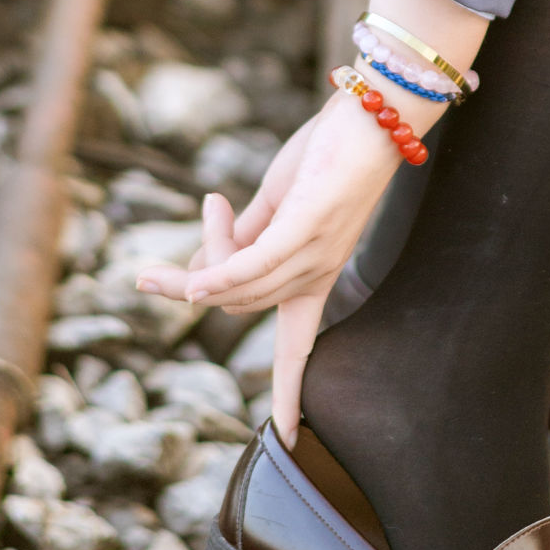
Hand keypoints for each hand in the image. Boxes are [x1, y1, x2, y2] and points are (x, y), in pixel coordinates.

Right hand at [134, 93, 404, 444]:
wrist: (374, 112)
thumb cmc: (329, 151)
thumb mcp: (281, 202)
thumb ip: (247, 235)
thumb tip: (209, 265)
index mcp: (313, 276)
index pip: (298, 349)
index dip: (288, 393)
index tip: (288, 438)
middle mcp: (314, 275)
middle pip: (233, 301)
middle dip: (192, 281)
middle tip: (175, 248)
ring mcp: (311, 255)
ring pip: (231, 285)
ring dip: (190, 271)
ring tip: (192, 222)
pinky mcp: (303, 228)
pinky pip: (247, 268)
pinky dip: (214, 277)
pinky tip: (188, 284)